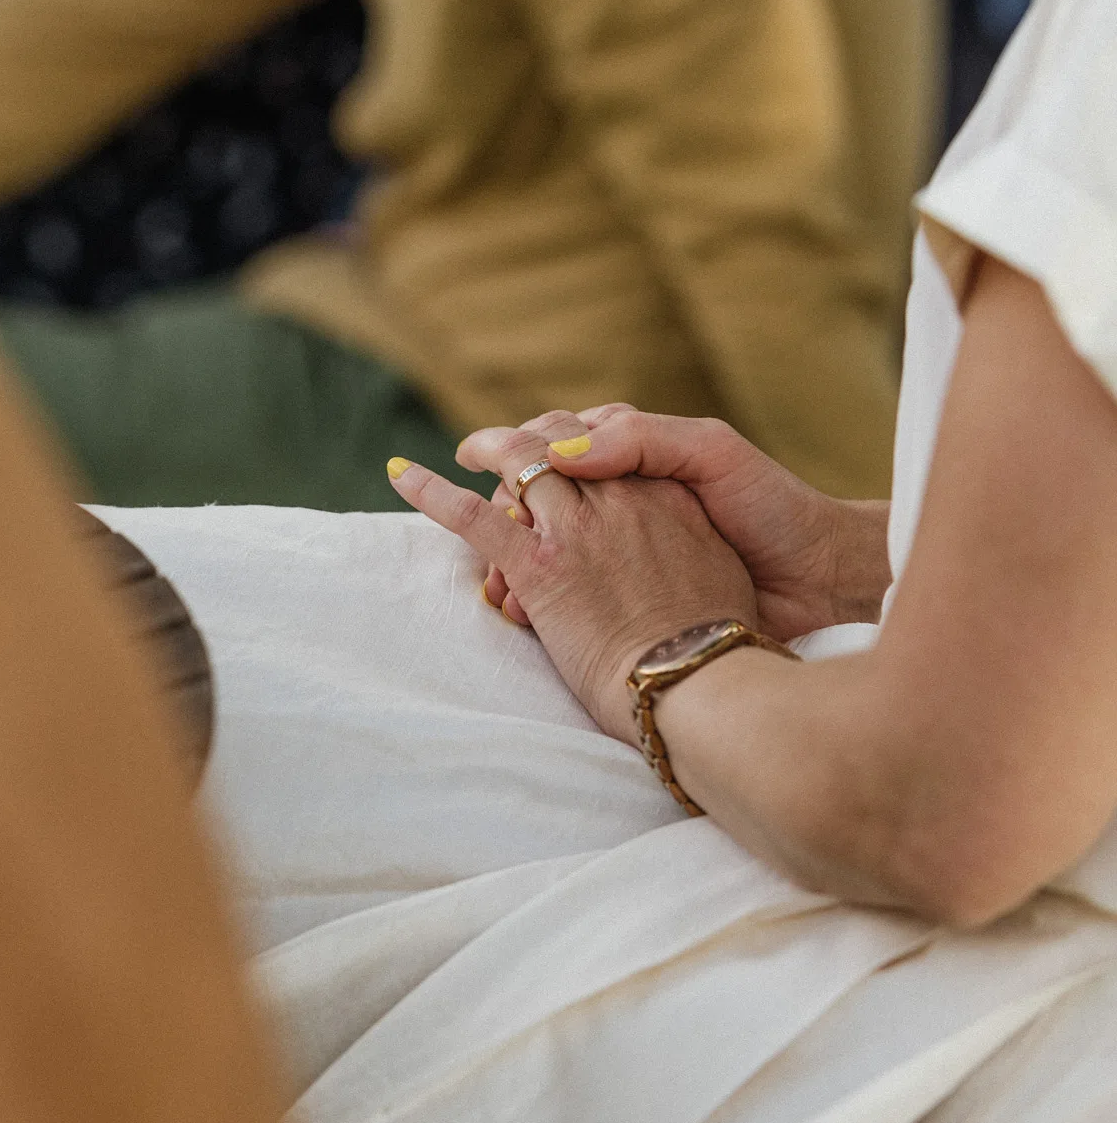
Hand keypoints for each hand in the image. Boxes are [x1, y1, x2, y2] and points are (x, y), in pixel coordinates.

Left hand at [386, 426, 757, 743]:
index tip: (570, 458)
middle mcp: (621, 500)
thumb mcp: (721, 576)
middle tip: (514, 447)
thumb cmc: (715, 648)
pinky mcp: (538, 566)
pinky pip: (472, 516)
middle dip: (536, 439)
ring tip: (468, 449)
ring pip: (519, 462)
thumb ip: (691, 547)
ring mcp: (576, 530)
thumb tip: (682, 555)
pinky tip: (401, 474)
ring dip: (489, 448)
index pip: (612, 450)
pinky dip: (432, 492)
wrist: (700, 683)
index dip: (583, 449)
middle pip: (564, 444)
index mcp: (669, 498)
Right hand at [457, 406, 890, 639]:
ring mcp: (619, 549)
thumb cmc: (771, 506)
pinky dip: (536, 598)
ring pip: (542, 546)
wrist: (818, 577)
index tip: (477, 460)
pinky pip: (567, 591)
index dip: (512, 451)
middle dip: (503, 514)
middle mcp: (617, 498)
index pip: (549, 443)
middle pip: (534, 497)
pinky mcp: (629, 594)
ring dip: (511, 562)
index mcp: (631, 454)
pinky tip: (522, 611)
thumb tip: (566, 448)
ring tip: (501, 586)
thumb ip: (641, 439)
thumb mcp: (712, 453)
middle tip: (490, 536)